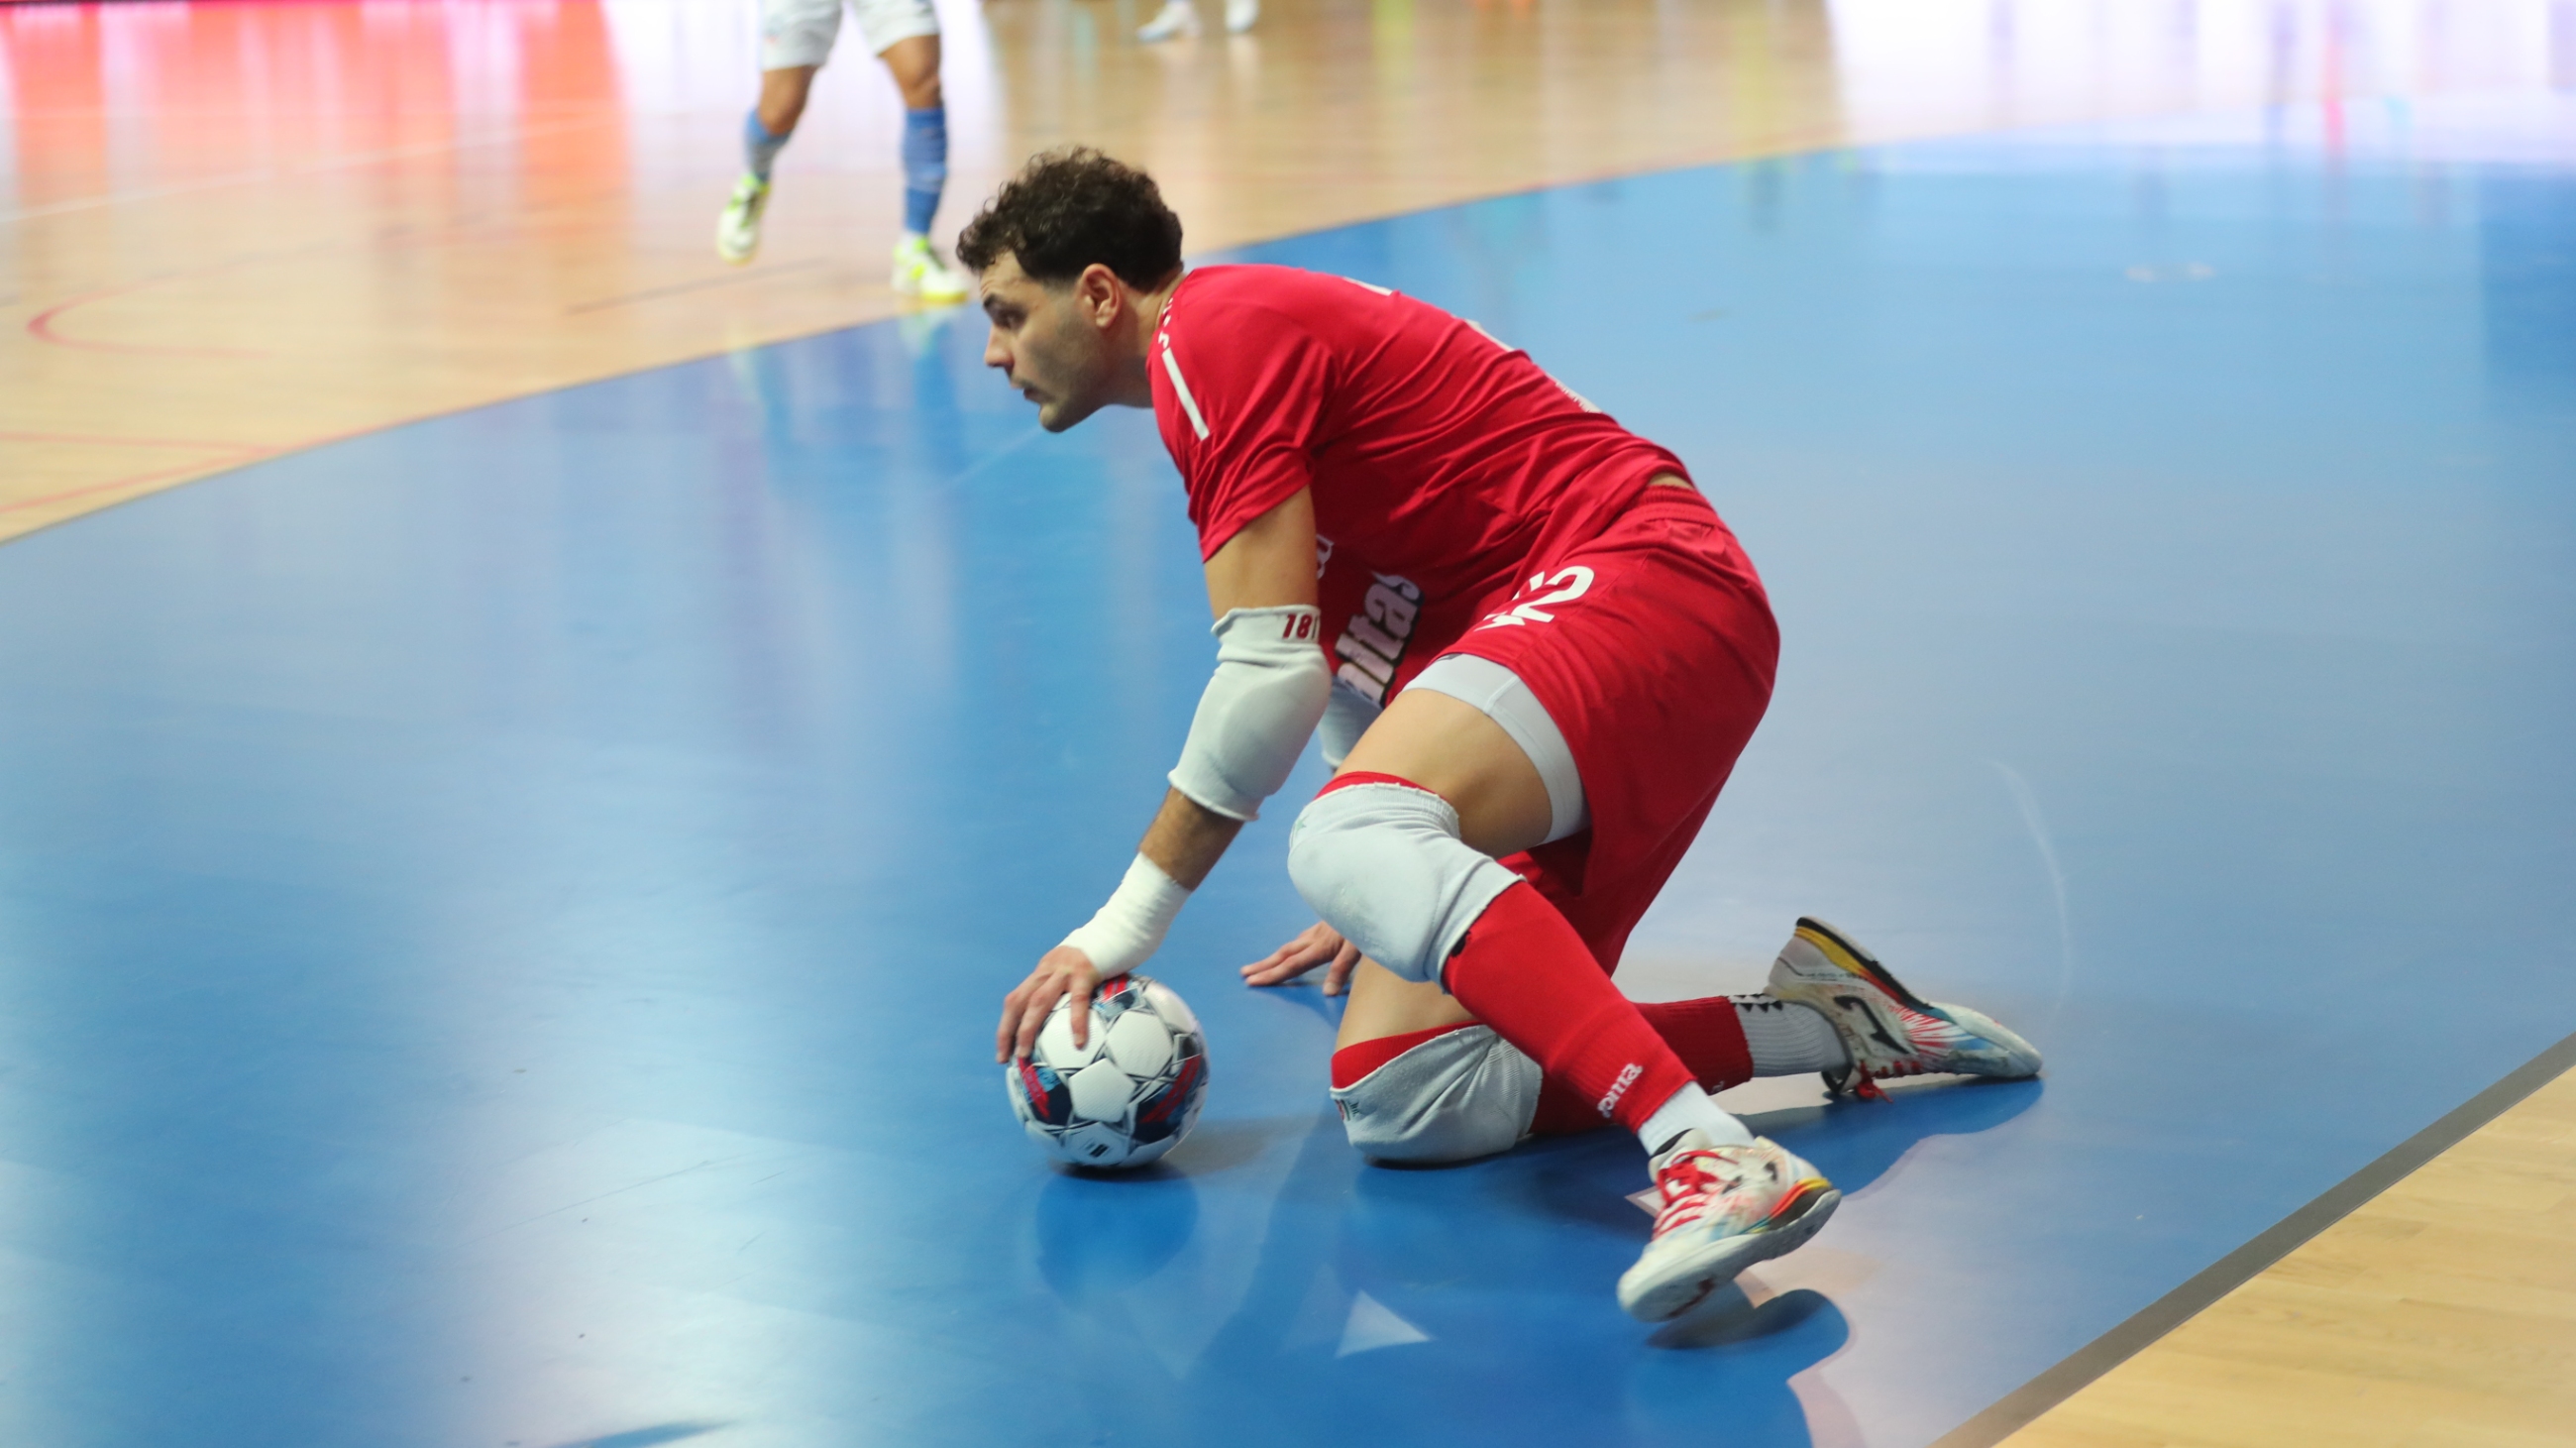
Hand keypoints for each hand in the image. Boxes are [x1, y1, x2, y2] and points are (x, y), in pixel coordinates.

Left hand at [998, 945, 1102, 1062]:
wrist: (1118, 930)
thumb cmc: (1104, 955)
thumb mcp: (1079, 970)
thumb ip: (1072, 991)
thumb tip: (1075, 1026)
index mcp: (1043, 971)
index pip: (1016, 999)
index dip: (1006, 1025)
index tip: (1003, 1051)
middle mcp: (1048, 970)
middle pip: (1018, 1001)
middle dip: (1007, 1030)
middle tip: (1005, 1058)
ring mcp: (1064, 971)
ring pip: (1038, 1001)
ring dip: (1027, 1029)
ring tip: (1025, 1053)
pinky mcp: (1085, 972)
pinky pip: (1078, 1001)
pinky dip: (1076, 1022)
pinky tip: (1078, 1042)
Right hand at [1240, 920, 1361, 995]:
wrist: (1372, 894)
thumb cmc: (1368, 923)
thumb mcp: (1359, 949)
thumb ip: (1342, 969)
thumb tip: (1326, 992)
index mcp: (1321, 947)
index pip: (1292, 965)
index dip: (1272, 975)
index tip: (1252, 982)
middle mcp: (1316, 938)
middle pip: (1285, 954)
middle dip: (1264, 965)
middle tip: (1244, 973)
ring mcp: (1321, 929)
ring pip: (1293, 944)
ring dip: (1276, 955)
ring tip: (1263, 963)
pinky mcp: (1328, 923)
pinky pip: (1305, 936)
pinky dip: (1294, 945)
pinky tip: (1297, 945)